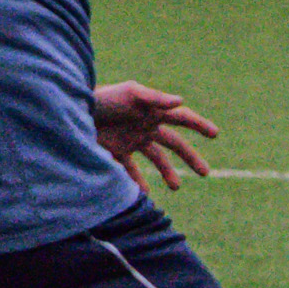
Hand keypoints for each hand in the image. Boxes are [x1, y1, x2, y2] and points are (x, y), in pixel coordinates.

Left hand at [93, 80, 218, 191]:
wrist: (72, 112)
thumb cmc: (102, 98)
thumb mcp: (129, 94)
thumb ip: (155, 98)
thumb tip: (181, 101)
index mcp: (152, 111)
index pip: (182, 118)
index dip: (199, 124)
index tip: (215, 134)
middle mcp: (145, 126)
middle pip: (175, 143)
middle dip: (191, 158)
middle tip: (206, 173)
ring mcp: (132, 140)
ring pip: (157, 159)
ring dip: (168, 173)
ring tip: (176, 187)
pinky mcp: (117, 152)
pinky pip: (132, 171)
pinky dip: (138, 182)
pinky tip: (143, 194)